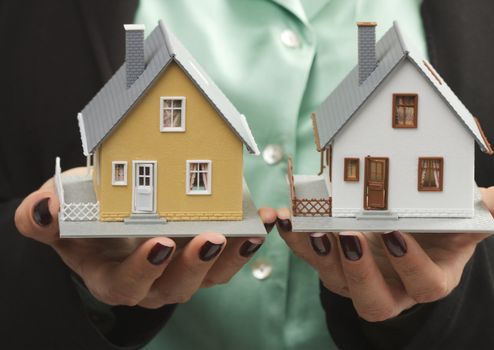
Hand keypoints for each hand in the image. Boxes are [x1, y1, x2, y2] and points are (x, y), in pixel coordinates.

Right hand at [15, 168, 265, 307]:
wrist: (112, 217)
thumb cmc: (85, 218)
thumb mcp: (57, 215)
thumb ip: (41, 218)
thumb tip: (45, 208)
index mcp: (113, 278)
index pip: (128, 285)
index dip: (145, 269)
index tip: (160, 242)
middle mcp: (152, 282)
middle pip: (177, 286)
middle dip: (194, 265)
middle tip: (208, 238)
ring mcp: (183, 271)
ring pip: (212, 275)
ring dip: (234, 255)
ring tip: (251, 231)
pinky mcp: (206, 255)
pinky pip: (231, 256)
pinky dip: (249, 239)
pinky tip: (264, 219)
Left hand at [266, 186, 493, 321]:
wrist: (409, 228)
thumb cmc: (438, 227)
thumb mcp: (463, 219)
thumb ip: (484, 214)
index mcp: (427, 278)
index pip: (423, 286)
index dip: (410, 265)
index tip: (397, 234)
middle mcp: (390, 285)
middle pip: (372, 299)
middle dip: (357, 271)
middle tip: (346, 235)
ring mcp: (356, 276)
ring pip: (333, 279)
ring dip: (316, 253)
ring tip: (305, 224)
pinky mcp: (330, 261)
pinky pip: (308, 255)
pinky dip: (292, 237)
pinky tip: (281, 215)